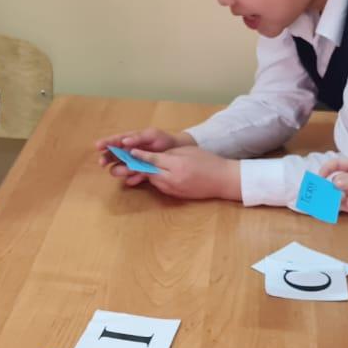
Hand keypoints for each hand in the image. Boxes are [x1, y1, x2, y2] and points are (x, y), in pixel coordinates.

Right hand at [96, 128, 194, 182]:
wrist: (176, 152)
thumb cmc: (163, 140)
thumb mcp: (152, 134)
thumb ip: (138, 137)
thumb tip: (124, 141)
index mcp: (130, 140)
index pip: (114, 141)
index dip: (105, 143)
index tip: (97, 146)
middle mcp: (128, 152)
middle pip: (112, 157)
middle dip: (107, 159)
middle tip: (102, 162)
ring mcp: (133, 163)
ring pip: (120, 168)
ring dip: (121, 169)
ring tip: (127, 169)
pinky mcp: (140, 173)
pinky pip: (132, 178)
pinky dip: (132, 179)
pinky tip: (134, 179)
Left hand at [126, 146, 241, 200]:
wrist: (223, 180)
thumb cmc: (208, 161)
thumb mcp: (188, 152)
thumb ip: (170, 153)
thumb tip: (153, 155)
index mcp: (177, 165)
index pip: (154, 160)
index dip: (140, 156)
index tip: (130, 152)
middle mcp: (174, 179)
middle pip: (149, 172)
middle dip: (137, 167)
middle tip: (125, 162)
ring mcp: (175, 189)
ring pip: (153, 181)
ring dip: (144, 174)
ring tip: (132, 168)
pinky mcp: (176, 195)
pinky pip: (161, 187)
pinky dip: (154, 180)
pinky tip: (150, 175)